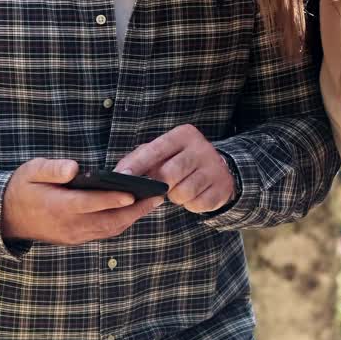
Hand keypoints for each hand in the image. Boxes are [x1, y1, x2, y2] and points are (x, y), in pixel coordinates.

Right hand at [0, 158, 163, 244]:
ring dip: (133, 217)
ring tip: (153, 201)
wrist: (6, 217)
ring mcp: (74, 235)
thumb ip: (52, 168)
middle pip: (107, 221)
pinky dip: (122, 223)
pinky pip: (104, 232)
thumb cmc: (22, 187)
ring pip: (109, 229)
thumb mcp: (31, 170)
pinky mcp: (77, 239)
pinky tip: (135, 210)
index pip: (88, 204)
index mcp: (57, 206)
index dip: (110, 199)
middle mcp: (69, 225)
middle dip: (135, 210)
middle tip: (157, 196)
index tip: (131, 193)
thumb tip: (74, 168)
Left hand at [114, 125, 235, 213]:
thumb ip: (139, 158)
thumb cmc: (181, 160)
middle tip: (159, 187)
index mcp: (183, 135)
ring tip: (179, 189)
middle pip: (169, 174)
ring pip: (182, 192)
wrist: (219, 169)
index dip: (137, 165)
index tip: (121, 177)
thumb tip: (118, 174)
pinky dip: (190, 204)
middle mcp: (201, 148)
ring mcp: (214, 168)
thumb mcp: (163, 152)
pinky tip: (194, 195)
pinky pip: (197, 204)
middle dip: (159, 186)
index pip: (155, 150)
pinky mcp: (222, 188)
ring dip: (175, 196)